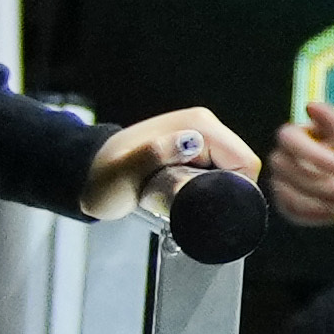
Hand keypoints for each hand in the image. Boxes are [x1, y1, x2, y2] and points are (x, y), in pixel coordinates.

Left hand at [82, 109, 261, 221]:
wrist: (89, 177)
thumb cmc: (104, 179)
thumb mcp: (124, 174)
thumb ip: (153, 156)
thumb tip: (191, 142)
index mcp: (198, 125)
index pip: (244, 161)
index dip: (236, 190)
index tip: (208, 208)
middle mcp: (204, 126)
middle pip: (241, 168)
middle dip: (226, 193)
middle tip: (190, 207)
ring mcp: (201, 137)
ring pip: (233, 173)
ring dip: (217, 193)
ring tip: (184, 202)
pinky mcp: (197, 150)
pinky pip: (222, 173)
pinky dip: (211, 190)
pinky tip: (187, 196)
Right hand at [269, 101, 333, 231]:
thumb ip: (329, 116)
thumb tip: (311, 106)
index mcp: (288, 136)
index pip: (291, 143)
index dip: (315, 156)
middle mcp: (278, 160)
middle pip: (294, 175)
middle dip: (326, 186)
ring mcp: (278, 184)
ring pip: (293, 199)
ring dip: (324, 204)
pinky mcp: (284, 205)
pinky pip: (295, 215)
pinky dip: (318, 216)